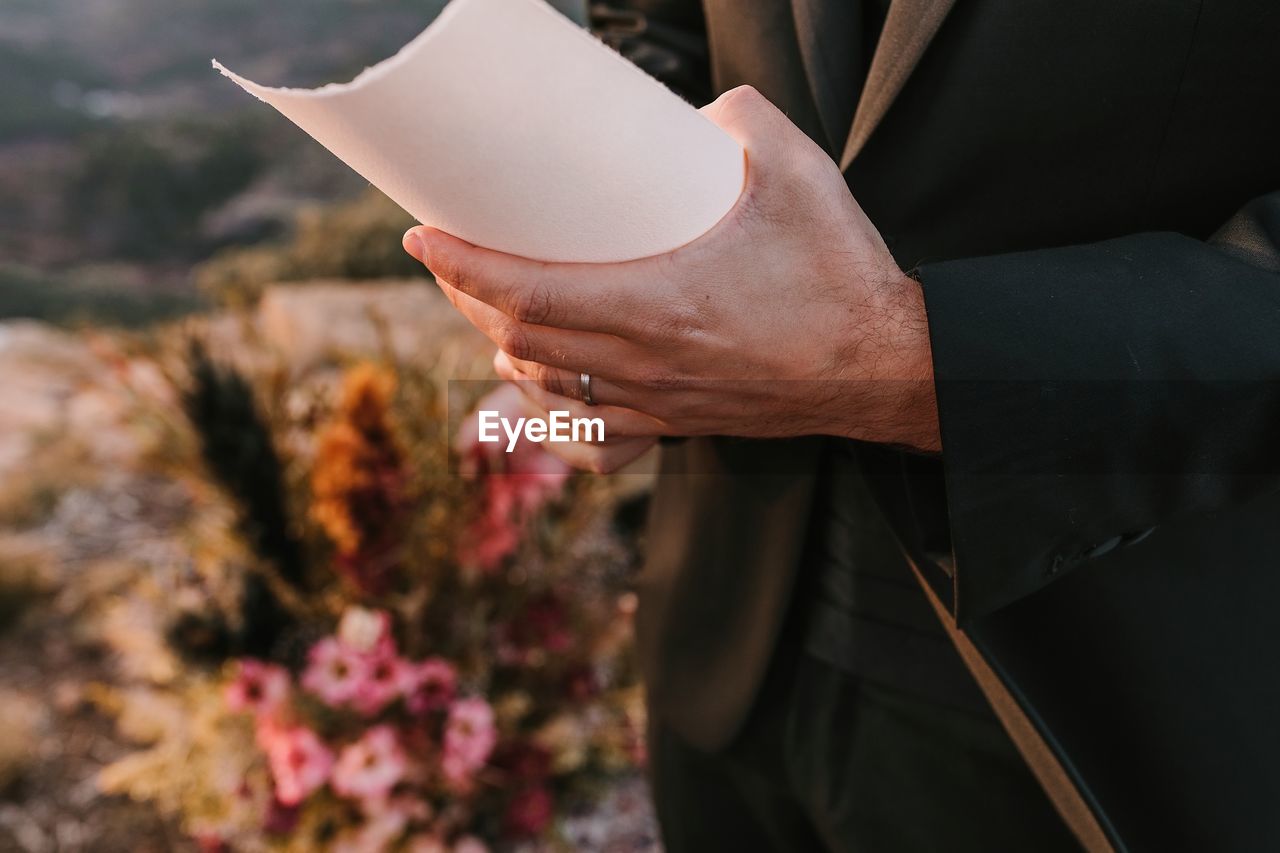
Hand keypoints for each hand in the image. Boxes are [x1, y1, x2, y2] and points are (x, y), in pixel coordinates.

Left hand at [405, 85, 939, 470]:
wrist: (889, 369)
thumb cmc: (842, 278)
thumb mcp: (801, 175)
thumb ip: (746, 123)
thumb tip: (702, 112)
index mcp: (658, 306)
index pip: (527, 292)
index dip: (462, 265)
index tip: (422, 235)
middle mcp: (646, 364)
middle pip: (521, 340)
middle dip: (467, 299)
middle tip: (446, 256)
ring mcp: (660, 401)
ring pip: (548, 387)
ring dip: (503, 347)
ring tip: (484, 309)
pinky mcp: (681, 422)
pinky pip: (592, 427)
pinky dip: (548, 402)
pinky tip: (536, 381)